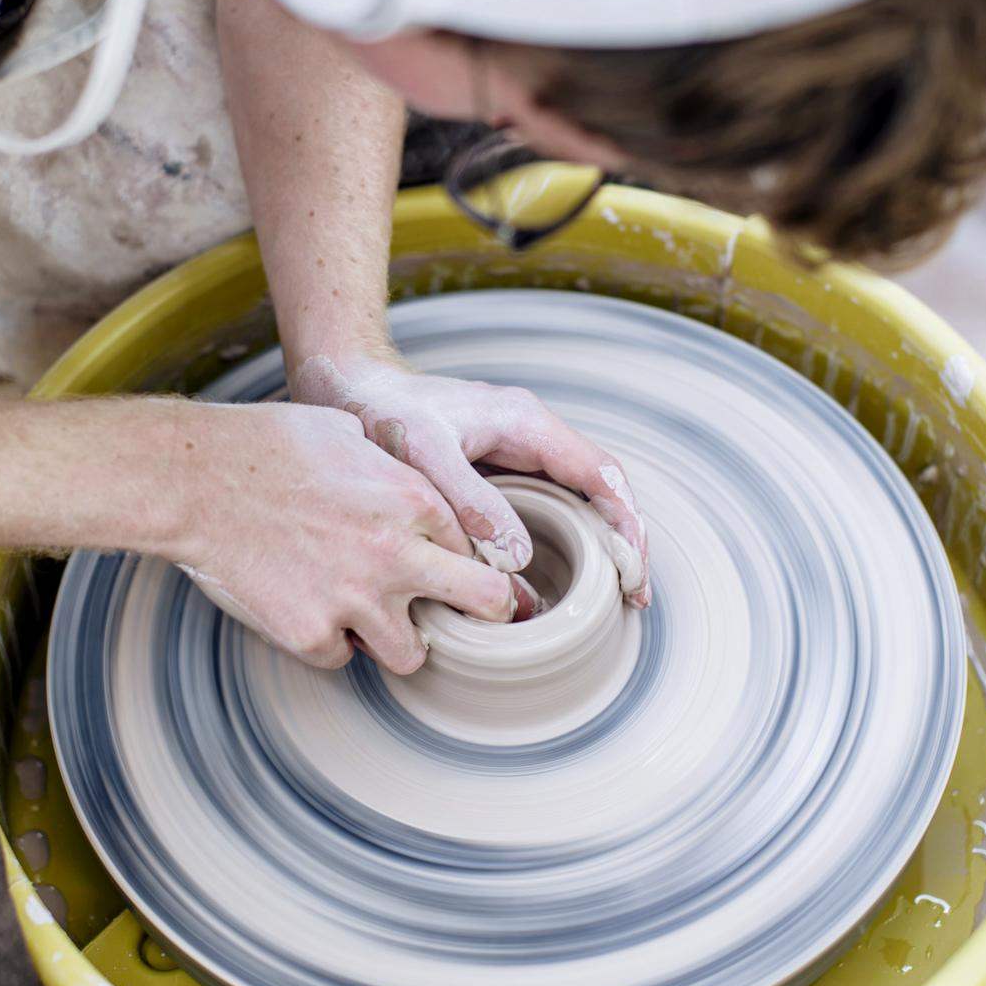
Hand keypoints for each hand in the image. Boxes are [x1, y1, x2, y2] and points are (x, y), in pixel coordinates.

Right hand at [165, 401, 529, 672]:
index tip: (453, 566)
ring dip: (397, 639)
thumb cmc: (268, 444)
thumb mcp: (350, 433)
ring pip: (414, 654)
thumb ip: (394, 469)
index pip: (477, 547)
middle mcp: (397, 555)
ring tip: (370, 616)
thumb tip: (410, 485)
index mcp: (414, 500)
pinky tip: (306, 605)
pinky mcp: (309, 634)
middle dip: (489, 612)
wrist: (197, 479)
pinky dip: (328, 640)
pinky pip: (340, 656)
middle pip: (488, 603)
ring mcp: (354, 601)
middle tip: (476, 617)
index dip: (463, 556)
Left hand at [293, 352, 650, 607]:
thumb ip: (471, 503)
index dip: (625, 523)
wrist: (351, 389)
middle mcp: (532, 434)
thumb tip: (520, 559)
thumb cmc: (384, 414)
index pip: (601, 474)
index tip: (633, 571)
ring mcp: (517, 452)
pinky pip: (546, 505)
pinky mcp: (497, 470)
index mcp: (527, 422)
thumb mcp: (425, 455)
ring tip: (613, 595)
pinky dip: (565, 539)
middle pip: (601, 488)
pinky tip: (560, 578)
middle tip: (634, 596)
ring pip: (578, 497)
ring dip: (600, 541)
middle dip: (624, 538)